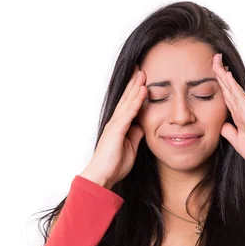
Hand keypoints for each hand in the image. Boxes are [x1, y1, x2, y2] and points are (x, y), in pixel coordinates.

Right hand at [81, 65, 146, 188]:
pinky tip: (142, 91)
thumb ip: (135, 136)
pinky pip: (129, 112)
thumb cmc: (113, 166)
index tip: (141, 80)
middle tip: (140, 68)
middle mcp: (115, 122)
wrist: (102, 176)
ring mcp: (115, 125)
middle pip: (126, 99)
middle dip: (134, 83)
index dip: (134, 92)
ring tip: (142, 73)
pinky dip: (136, 101)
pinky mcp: (116, 130)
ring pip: (127, 101)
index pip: (128, 105)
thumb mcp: (130, 149)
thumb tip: (141, 127)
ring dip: (136, 87)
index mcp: (119, 126)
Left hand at [212, 53, 244, 169]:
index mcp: (239, 117)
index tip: (214, 72)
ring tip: (217, 60)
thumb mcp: (238, 143)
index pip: (227, 97)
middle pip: (229, 89)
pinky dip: (233, 86)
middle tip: (214, 57)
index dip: (220, 84)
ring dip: (224, 75)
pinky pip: (240, 97)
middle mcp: (243, 111)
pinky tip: (227, 75)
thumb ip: (230, 133)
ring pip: (233, 89)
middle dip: (220, 74)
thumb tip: (222, 125)